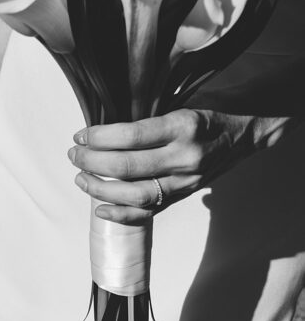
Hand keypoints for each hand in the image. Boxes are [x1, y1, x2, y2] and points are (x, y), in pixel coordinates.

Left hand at [67, 109, 292, 224]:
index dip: (98, 138)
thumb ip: (147, 121)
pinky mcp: (182, 198)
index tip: (80, 135)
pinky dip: (120, 214)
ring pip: (134, 194)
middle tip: (74, 155)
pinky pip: (147, 212)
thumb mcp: (181, 106)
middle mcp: (185, 157)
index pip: (130, 136)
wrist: (245, 137)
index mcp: (183, 126)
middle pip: (127, 166)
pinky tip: (100, 208)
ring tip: (81, 179)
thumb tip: (100, 131)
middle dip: (92, 161)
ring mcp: (185, 182)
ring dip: (100, 188)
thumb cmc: (208, 117)